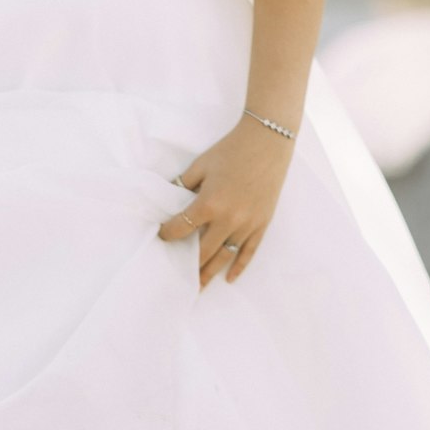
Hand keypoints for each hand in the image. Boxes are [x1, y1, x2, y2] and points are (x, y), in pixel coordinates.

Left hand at [158, 116, 295, 287]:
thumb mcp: (200, 165)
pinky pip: (248, 252)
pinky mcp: (262, 224)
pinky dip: (239, 267)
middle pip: (202, 252)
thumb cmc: (231, 150)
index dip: (167, 234)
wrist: (268, 140)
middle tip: (175, 280)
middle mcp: (228, 220)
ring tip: (197, 289)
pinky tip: (229, 279)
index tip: (161, 238)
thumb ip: (182, 185)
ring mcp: (247, 225)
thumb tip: (166, 199)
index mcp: (209, 204)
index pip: (181, 229)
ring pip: (224, 258)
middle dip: (187, 266)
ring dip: (209, 274)